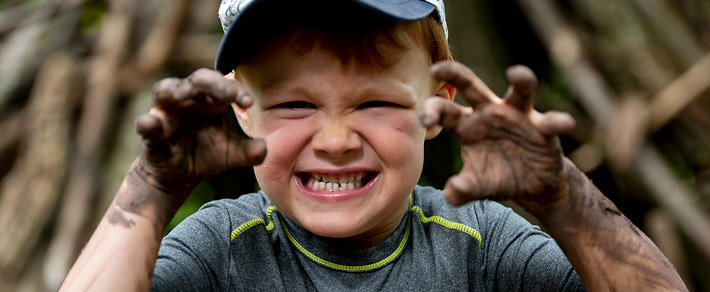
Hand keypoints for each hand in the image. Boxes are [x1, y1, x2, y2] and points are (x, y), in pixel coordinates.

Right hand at [133, 69, 265, 197]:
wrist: (178, 177)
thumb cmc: (206, 155)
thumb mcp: (230, 154)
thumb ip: (249, 152)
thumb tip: (264, 148)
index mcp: (211, 101)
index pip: (224, 86)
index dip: (235, 90)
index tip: (248, 103)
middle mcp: (188, 99)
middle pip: (198, 80)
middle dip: (212, 83)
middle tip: (227, 93)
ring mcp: (166, 112)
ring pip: (166, 90)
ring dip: (176, 90)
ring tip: (186, 93)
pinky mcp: (151, 131)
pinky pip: (147, 123)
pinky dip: (148, 122)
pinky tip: (150, 123)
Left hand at [419, 61, 574, 209]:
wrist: (531, 186)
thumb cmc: (498, 177)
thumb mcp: (478, 186)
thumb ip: (462, 190)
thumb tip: (452, 193)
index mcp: (466, 125)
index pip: (444, 112)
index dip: (432, 111)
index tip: (424, 118)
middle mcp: (489, 113)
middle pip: (472, 87)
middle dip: (455, 75)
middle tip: (438, 67)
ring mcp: (518, 116)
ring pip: (519, 92)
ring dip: (521, 80)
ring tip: (517, 73)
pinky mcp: (544, 127)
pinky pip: (551, 122)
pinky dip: (558, 122)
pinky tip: (564, 124)